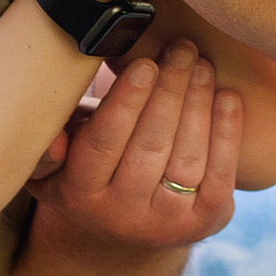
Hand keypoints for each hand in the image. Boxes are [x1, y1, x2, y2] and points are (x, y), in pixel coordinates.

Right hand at [25, 39, 240, 253]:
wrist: (122, 227)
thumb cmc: (84, 168)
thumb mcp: (51, 162)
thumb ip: (46, 145)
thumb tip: (55, 141)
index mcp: (79, 194)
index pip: (102, 144)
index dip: (126, 102)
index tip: (146, 64)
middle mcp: (121, 216)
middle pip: (150, 147)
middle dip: (170, 91)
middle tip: (183, 48)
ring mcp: (166, 224)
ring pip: (186, 159)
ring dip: (198, 104)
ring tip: (203, 64)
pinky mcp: (203, 222)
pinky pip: (220, 175)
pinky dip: (227, 133)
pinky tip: (228, 97)